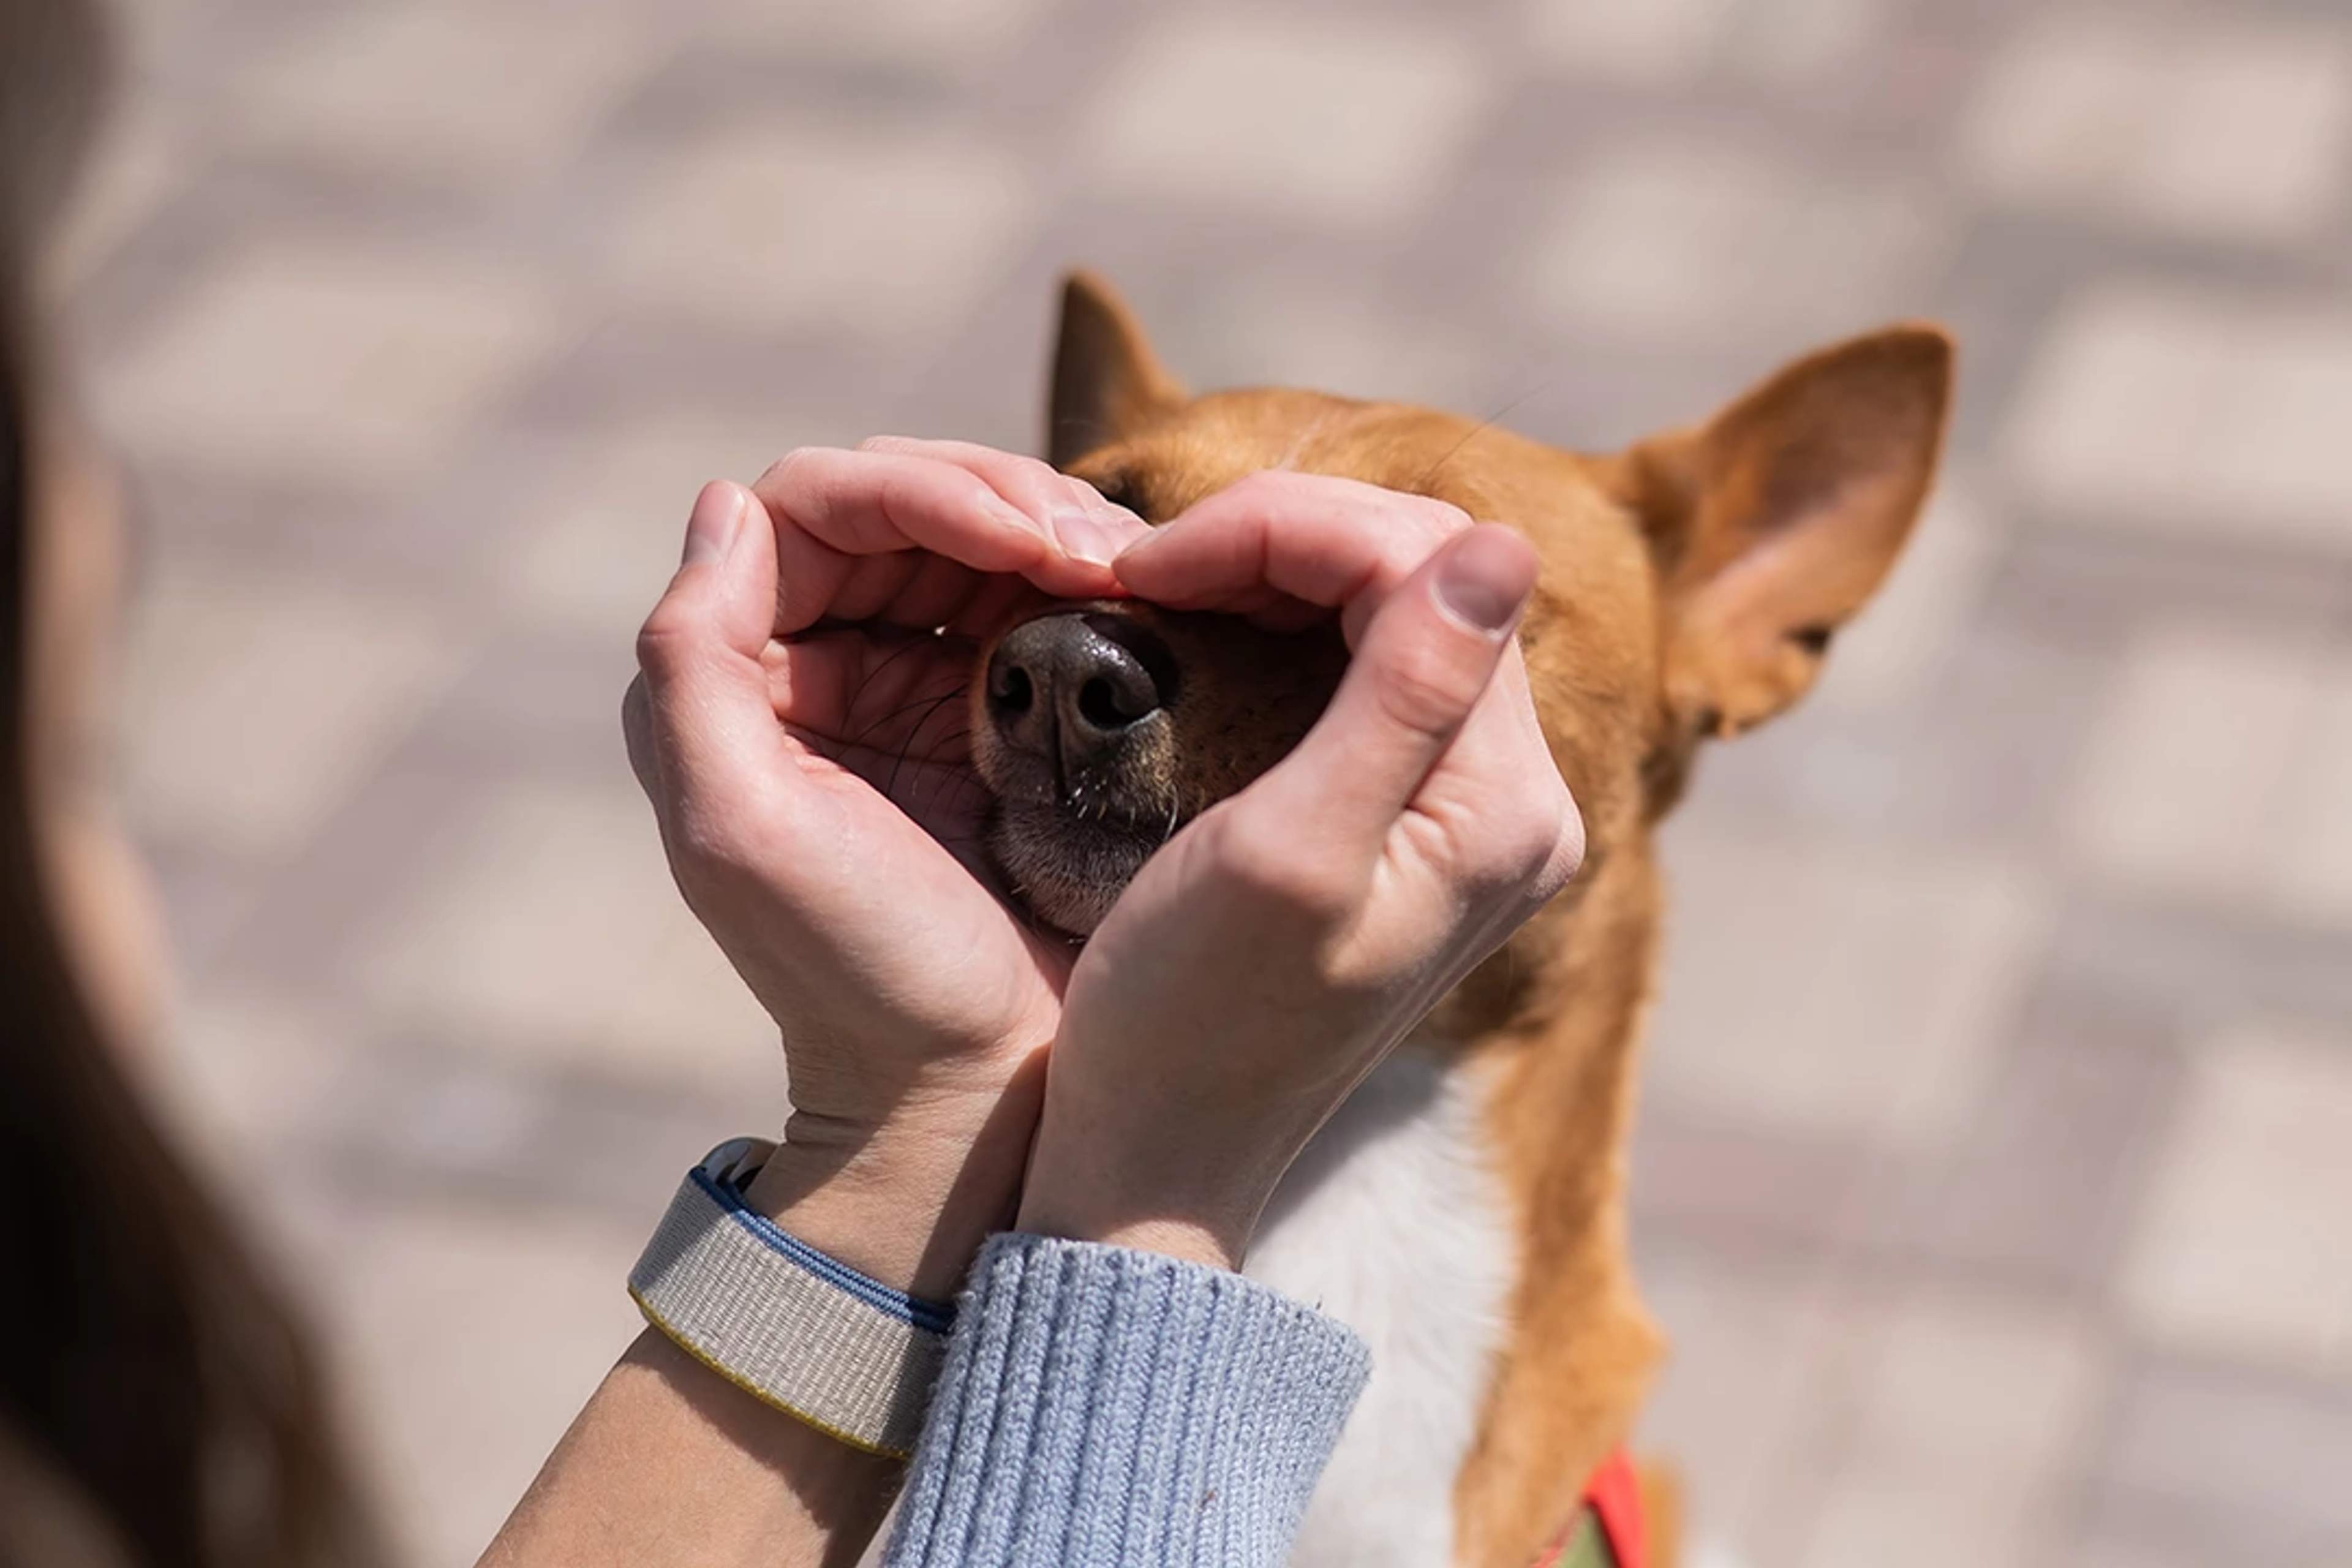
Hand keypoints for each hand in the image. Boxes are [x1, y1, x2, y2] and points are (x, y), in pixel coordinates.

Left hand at [624, 439, 1146, 1295]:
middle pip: (896, 503)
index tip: (1019, 543)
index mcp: (740, 682)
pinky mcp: (999, 716)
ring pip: (972, 534)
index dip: (913, 492)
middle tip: (1091, 547)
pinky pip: (1036, 599)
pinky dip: (1085, 577)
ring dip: (1049, 524)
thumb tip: (726, 504)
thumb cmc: (859, 976)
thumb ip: (696, 665)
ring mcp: (914, 686)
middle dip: (995, 497)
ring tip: (1123, 567)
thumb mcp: (741, 830)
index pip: (808, 509)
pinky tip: (1134, 597)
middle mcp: (819, 664)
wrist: (975, 1093)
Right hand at [1015, 474, 1584, 1269]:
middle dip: (1285, 535)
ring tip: (1165, 583)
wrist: (1159, 1159)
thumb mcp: (1292, 851)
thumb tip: (1506, 540)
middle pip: (1428, 574)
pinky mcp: (1416, 826)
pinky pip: (1373, 667)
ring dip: (1283, 569)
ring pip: (1400, 608)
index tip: (1152, 561)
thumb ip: (1407, 693)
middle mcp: (1520, 802)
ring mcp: (1470, 814)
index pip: (1428, 567)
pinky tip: (1208, 625)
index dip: (1288, 528)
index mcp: (1506, 806)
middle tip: (1148, 563)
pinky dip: (1289, 622)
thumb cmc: (1194, 1021)